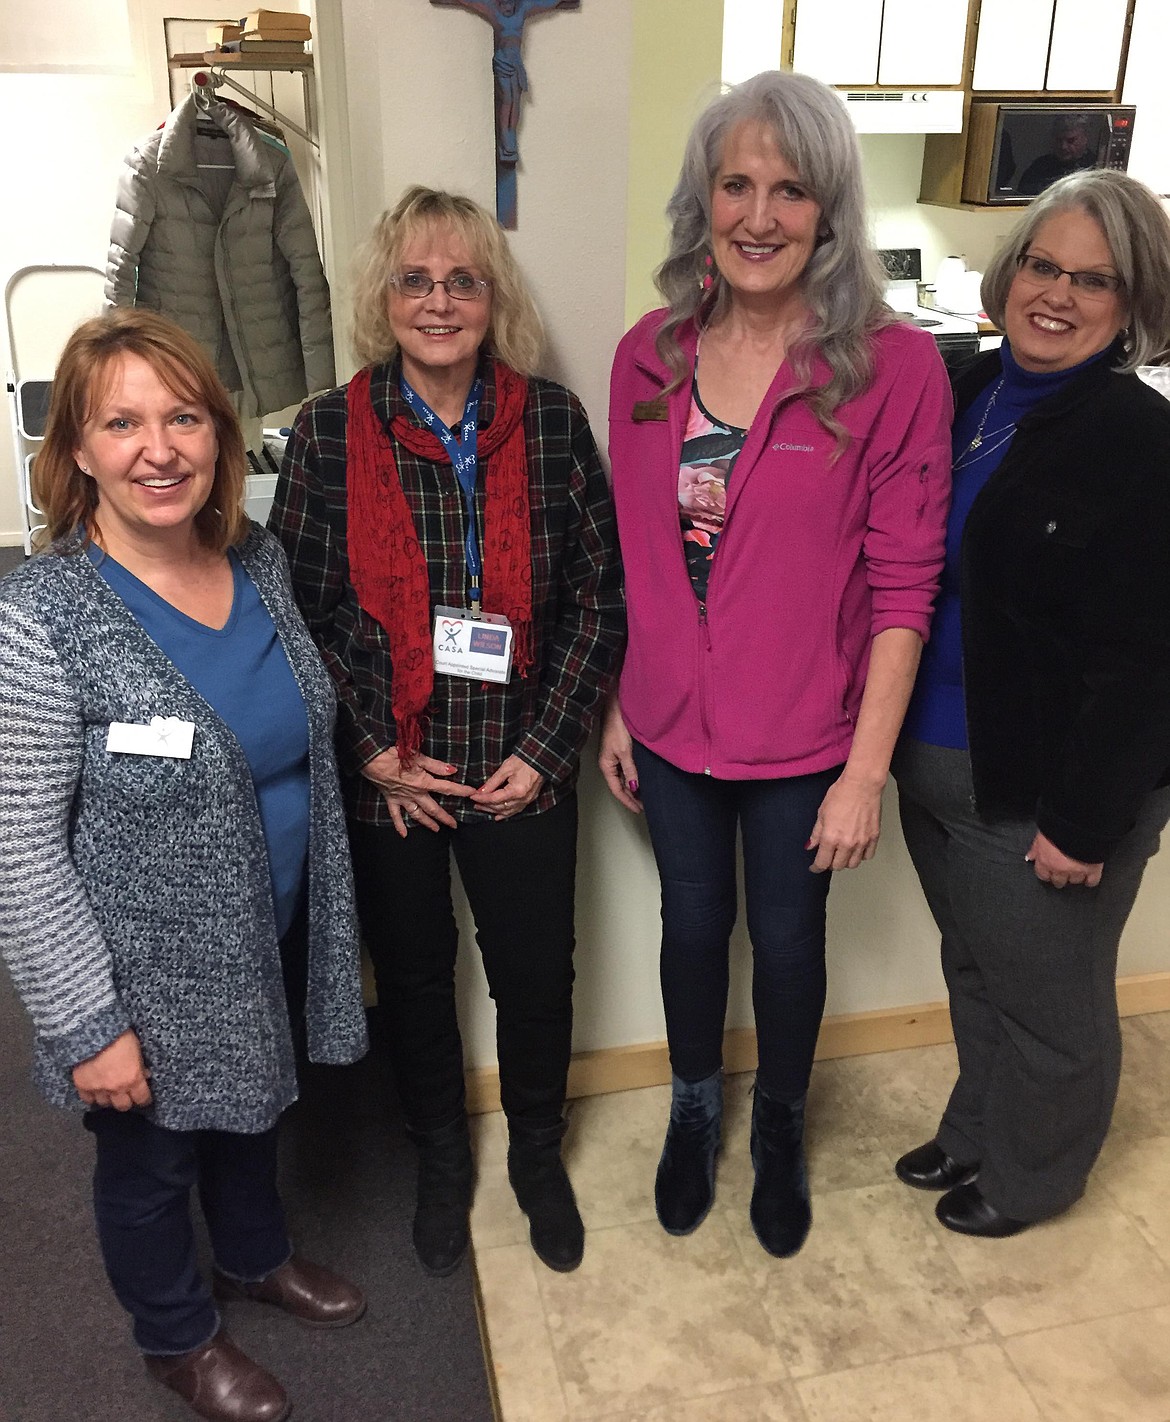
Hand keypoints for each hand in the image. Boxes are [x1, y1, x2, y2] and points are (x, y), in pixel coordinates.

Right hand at [72, 1029, 151, 1110]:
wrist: (92, 1031)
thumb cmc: (118, 1034)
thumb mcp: (137, 1048)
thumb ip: (141, 1065)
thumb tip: (145, 1075)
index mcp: (133, 1078)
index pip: (142, 1099)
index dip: (144, 1099)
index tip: (144, 1098)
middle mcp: (116, 1088)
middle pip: (123, 1106)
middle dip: (126, 1101)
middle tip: (126, 1095)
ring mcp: (98, 1089)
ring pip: (105, 1104)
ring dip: (108, 1099)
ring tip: (110, 1092)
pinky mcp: (82, 1086)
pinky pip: (87, 1099)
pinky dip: (91, 1097)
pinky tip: (95, 1091)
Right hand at [361, 747, 475, 837]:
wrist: (372, 760)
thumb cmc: (394, 755)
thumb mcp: (418, 757)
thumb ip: (436, 765)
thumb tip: (453, 770)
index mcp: (423, 783)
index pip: (446, 788)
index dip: (460, 791)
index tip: (472, 793)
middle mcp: (415, 794)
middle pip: (434, 808)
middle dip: (445, 817)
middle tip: (455, 825)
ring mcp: (403, 799)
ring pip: (418, 815)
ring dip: (427, 823)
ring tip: (436, 830)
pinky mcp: (391, 799)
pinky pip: (396, 815)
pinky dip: (399, 826)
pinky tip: (404, 835)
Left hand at [470, 754, 543, 820]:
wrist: (540, 758)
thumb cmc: (525, 760)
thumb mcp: (506, 768)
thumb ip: (492, 782)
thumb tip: (481, 791)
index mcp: (516, 791)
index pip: (494, 798)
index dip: (482, 798)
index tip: (472, 796)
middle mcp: (522, 799)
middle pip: (500, 807)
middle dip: (486, 806)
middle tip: (475, 804)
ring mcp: (527, 800)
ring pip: (507, 811)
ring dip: (494, 811)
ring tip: (483, 809)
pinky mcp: (530, 799)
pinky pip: (516, 810)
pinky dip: (506, 814)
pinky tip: (498, 816)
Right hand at [598, 696, 641, 812]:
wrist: (616, 706)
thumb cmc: (617, 726)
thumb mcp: (625, 751)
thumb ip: (630, 770)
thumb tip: (634, 788)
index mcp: (606, 765)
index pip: (617, 790)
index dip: (628, 801)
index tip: (639, 809)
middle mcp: (608, 763)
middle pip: (620, 785)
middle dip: (632, 796)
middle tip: (645, 805)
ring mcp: (613, 756)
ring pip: (623, 777)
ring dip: (633, 786)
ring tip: (645, 794)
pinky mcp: (619, 749)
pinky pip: (626, 768)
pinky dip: (634, 776)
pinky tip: (642, 778)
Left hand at [807, 773, 882, 872]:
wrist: (862, 785)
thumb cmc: (840, 794)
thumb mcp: (822, 813)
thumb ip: (816, 833)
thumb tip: (811, 846)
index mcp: (831, 838)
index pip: (822, 862)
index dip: (816, 867)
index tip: (814, 867)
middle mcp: (847, 844)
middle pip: (838, 866)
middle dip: (830, 864)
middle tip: (828, 856)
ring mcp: (862, 842)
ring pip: (853, 864)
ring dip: (845, 861)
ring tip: (842, 853)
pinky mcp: (874, 837)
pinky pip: (867, 856)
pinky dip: (861, 856)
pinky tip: (856, 849)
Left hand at [1025, 831, 1102, 887]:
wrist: (1080, 824)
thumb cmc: (1059, 826)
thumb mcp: (1042, 835)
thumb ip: (1036, 848)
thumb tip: (1030, 857)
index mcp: (1045, 860)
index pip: (1042, 875)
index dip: (1047, 873)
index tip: (1049, 872)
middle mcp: (1059, 869)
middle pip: (1059, 881)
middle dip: (1060, 877)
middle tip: (1063, 871)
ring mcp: (1077, 871)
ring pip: (1075, 881)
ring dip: (1075, 876)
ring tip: (1077, 869)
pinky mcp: (1092, 869)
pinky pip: (1092, 881)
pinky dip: (1091, 880)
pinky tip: (1089, 877)